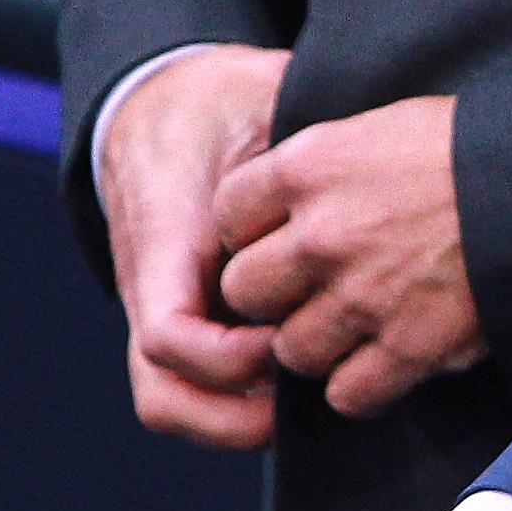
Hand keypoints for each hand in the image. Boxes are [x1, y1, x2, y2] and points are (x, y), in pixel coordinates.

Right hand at [102, 46, 292, 449]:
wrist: (164, 106)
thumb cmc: (217, 102)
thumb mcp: (256, 93)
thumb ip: (297, 120)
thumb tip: (360, 135)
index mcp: (164, 238)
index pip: (169, 334)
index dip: (228, 358)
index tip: (284, 338)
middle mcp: (151, 289)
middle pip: (163, 392)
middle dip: (233, 415)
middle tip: (311, 385)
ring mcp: (163, 310)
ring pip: (175, 400)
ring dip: (237, 417)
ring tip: (311, 391)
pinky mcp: (184, 317)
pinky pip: (195, 385)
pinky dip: (239, 399)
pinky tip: (301, 370)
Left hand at [214, 92, 481, 419]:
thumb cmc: (473, 146)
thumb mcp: (383, 127)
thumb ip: (324, 166)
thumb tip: (286, 201)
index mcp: (311, 166)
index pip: (229, 212)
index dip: (250, 229)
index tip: (277, 235)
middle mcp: (323, 234)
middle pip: (244, 291)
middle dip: (273, 295)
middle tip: (309, 288)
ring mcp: (362, 296)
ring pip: (291, 351)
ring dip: (316, 344)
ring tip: (353, 326)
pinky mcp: (408, 346)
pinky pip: (347, 394)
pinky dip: (360, 386)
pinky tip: (384, 360)